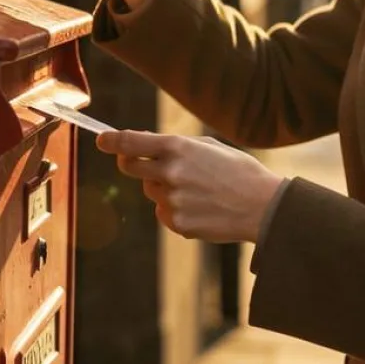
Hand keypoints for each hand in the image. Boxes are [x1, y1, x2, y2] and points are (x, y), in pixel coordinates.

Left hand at [97, 130, 284, 243]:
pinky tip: (200, 206)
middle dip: (130, 163)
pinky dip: (175, 209)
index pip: (130, 142)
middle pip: (129, 167)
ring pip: (151, 191)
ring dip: (163, 188)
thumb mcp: (209, 147)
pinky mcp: (177, 223)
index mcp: (178, 148)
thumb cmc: (238, 171)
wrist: (262, 206)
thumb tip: (144, 145)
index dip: (111, 141)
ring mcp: (172, 200)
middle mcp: (170, 172)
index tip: (102, 140)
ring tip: (197, 190)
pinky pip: (163, 212)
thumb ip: (175, 146)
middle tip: (143, 163)